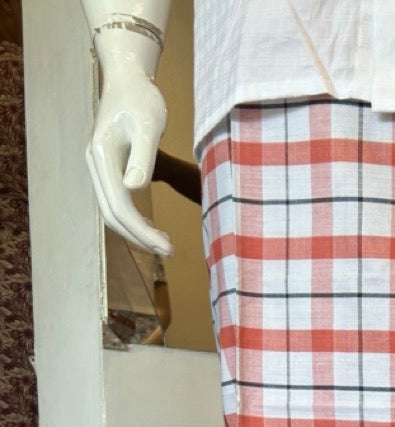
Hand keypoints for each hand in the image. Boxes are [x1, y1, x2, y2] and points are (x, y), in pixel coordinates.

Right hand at [86, 67, 171, 255]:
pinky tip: (152, 227)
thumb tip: (134, 189)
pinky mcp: (108, 168)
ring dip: (136, 232)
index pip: (120, 207)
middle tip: (169, 251)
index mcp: (103, 158)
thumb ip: (143, 157)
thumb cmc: (142, 99)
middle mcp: (96, 166)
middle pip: (112, 215)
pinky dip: (133, 219)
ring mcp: (100, 168)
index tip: (166, 247)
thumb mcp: (149, 125)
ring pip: (113, 211)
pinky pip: (117, 202)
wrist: (128, 78)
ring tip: (163, 244)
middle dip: (140, 238)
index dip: (142, 232)